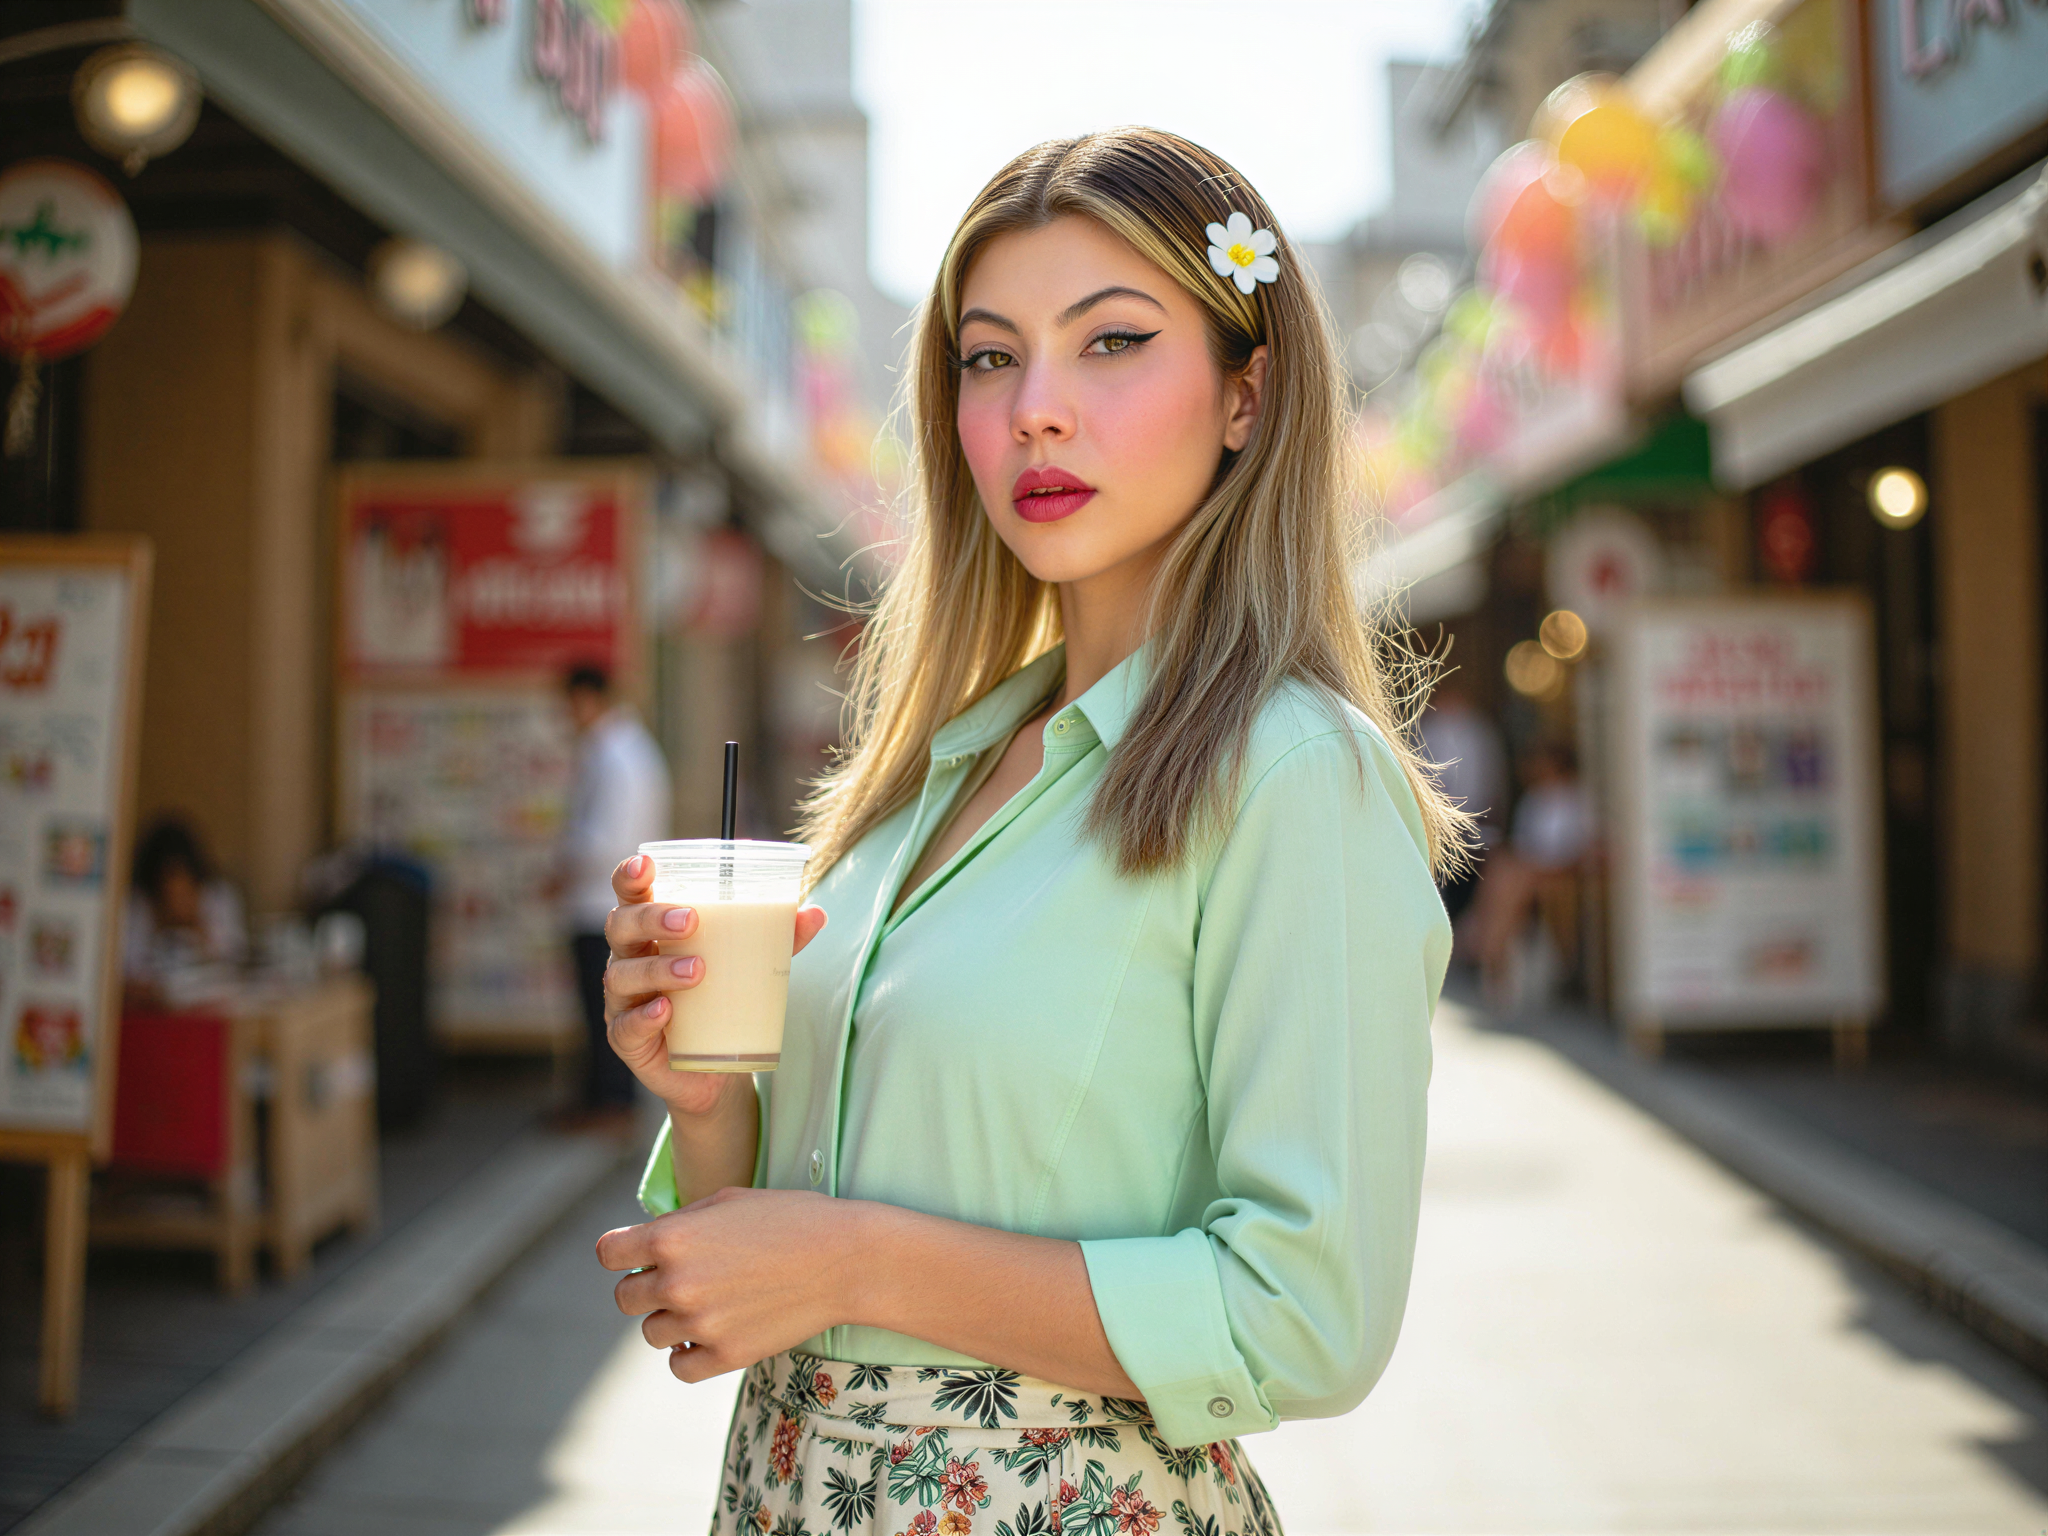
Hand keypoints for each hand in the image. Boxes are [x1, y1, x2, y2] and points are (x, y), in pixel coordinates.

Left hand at [596, 1186, 862, 1380]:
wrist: (846, 1259)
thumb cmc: (791, 1218)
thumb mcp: (728, 1199)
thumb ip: (680, 1223)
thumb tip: (647, 1242)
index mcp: (672, 1236)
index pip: (608, 1254)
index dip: (621, 1253)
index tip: (637, 1255)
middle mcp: (677, 1282)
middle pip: (625, 1298)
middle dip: (645, 1287)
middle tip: (679, 1280)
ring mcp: (700, 1323)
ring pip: (651, 1333)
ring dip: (670, 1320)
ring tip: (705, 1304)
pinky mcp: (725, 1355)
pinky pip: (679, 1367)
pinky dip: (688, 1354)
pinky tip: (709, 1334)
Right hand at [602, 854, 826, 1117]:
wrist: (712, 1067)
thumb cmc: (720, 998)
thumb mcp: (749, 964)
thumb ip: (778, 939)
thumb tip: (815, 913)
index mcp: (651, 931)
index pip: (629, 894)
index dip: (629, 876)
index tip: (646, 864)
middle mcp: (629, 959)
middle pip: (621, 927)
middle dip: (651, 918)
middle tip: (690, 921)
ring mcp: (623, 1001)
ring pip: (623, 976)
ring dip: (658, 969)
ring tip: (697, 971)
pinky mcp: (627, 1040)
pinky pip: (626, 1027)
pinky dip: (644, 1017)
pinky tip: (665, 1011)